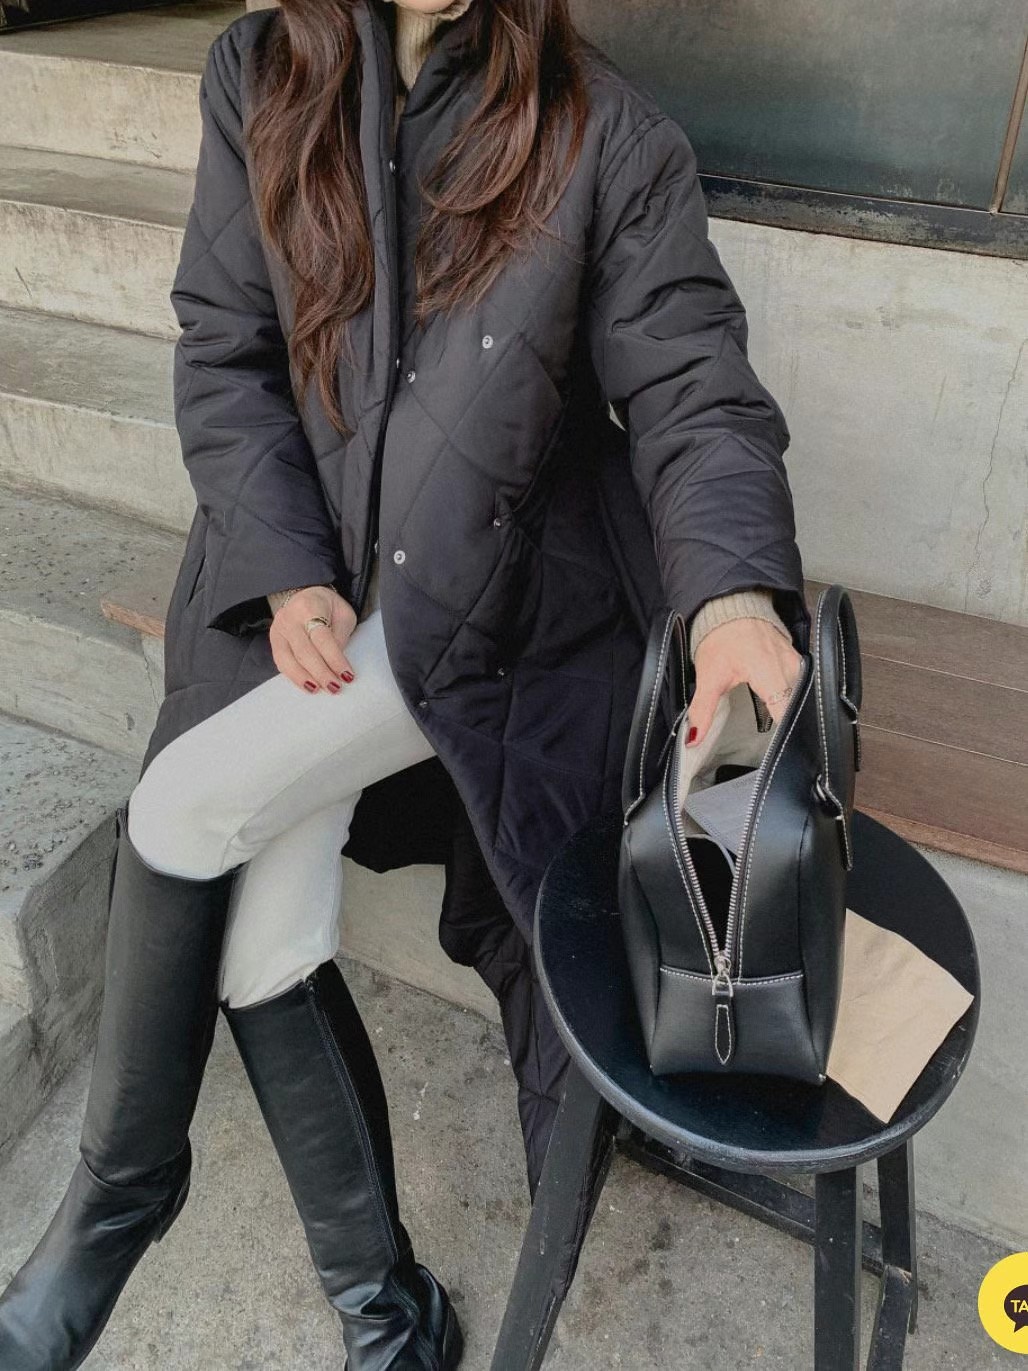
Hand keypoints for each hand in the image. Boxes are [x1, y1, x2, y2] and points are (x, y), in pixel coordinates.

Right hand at [269, 585, 358, 693]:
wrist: (305, 594)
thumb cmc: (328, 606)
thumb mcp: (343, 614)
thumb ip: (340, 636)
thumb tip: (336, 664)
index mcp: (309, 607)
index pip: (322, 638)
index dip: (334, 659)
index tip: (347, 675)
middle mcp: (289, 618)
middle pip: (304, 651)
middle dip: (321, 673)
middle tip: (335, 687)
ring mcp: (278, 630)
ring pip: (288, 659)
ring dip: (304, 678)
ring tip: (319, 690)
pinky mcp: (274, 640)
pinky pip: (281, 662)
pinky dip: (294, 676)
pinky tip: (307, 685)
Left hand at [686, 618, 802, 746]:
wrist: (729, 606)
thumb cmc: (720, 636)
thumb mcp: (708, 676)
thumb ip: (703, 710)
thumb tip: (694, 738)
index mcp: (769, 671)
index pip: (786, 711)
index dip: (784, 733)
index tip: (778, 749)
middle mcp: (788, 665)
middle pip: (797, 704)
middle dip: (790, 724)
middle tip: (779, 742)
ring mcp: (795, 660)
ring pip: (802, 693)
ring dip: (793, 708)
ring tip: (782, 724)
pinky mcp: (795, 657)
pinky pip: (801, 680)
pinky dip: (793, 693)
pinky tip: (783, 702)